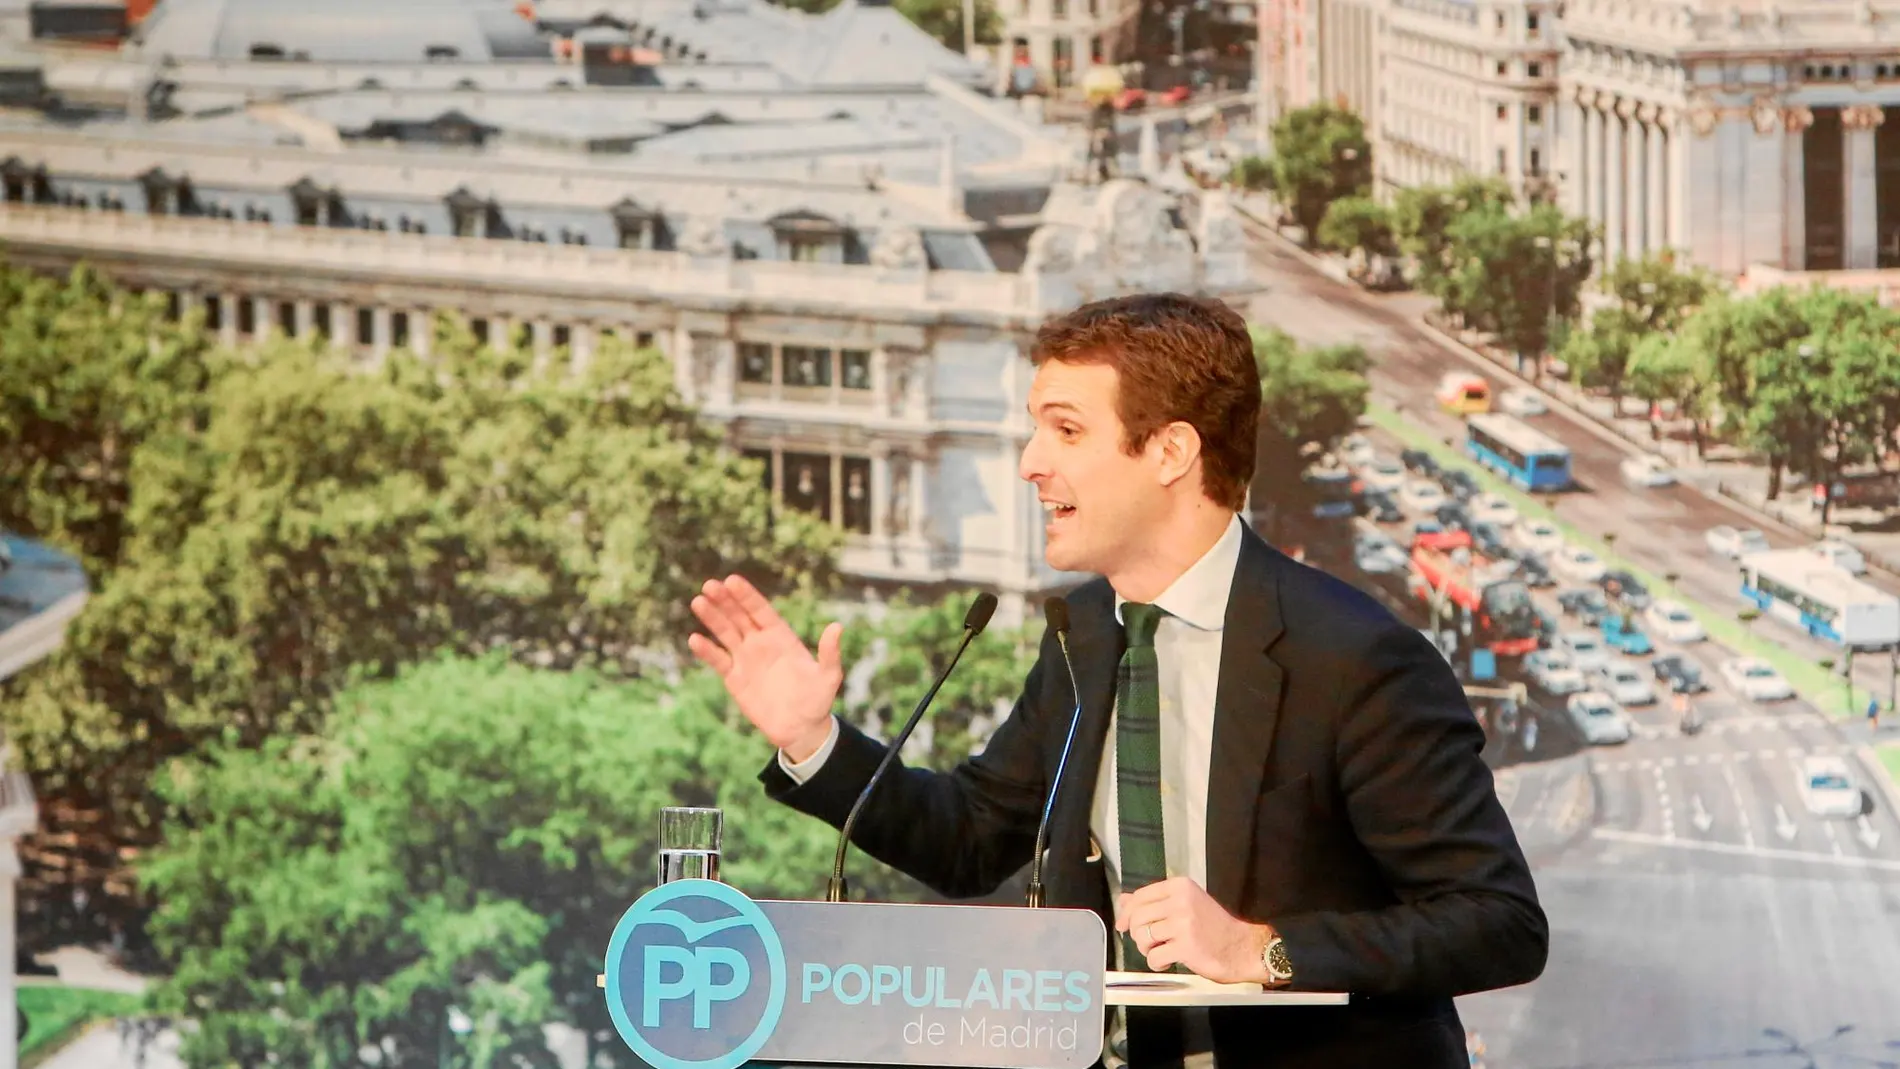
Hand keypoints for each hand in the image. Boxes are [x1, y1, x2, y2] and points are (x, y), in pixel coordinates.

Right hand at [687, 575, 841, 759]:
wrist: (800, 728)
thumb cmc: (818, 700)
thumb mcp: (828, 677)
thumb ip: (830, 653)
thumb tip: (837, 627)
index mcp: (781, 637)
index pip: (761, 610)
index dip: (747, 596)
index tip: (731, 580)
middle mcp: (761, 643)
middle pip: (739, 616)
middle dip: (725, 600)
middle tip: (709, 585)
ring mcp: (746, 659)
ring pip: (726, 633)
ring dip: (712, 618)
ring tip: (698, 602)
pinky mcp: (735, 679)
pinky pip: (718, 661)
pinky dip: (707, 651)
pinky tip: (695, 639)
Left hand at [1117, 877, 1267, 983]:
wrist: (1242, 947)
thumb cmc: (1214, 927)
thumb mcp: (1185, 904)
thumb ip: (1155, 901)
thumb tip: (1123, 900)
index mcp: (1180, 886)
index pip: (1139, 896)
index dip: (1127, 913)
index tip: (1123, 924)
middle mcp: (1181, 901)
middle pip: (1137, 917)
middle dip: (1136, 934)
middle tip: (1149, 942)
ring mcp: (1183, 923)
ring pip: (1142, 936)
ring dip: (1147, 949)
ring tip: (1161, 950)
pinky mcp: (1185, 946)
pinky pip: (1153, 956)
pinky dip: (1156, 963)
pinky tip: (1168, 961)